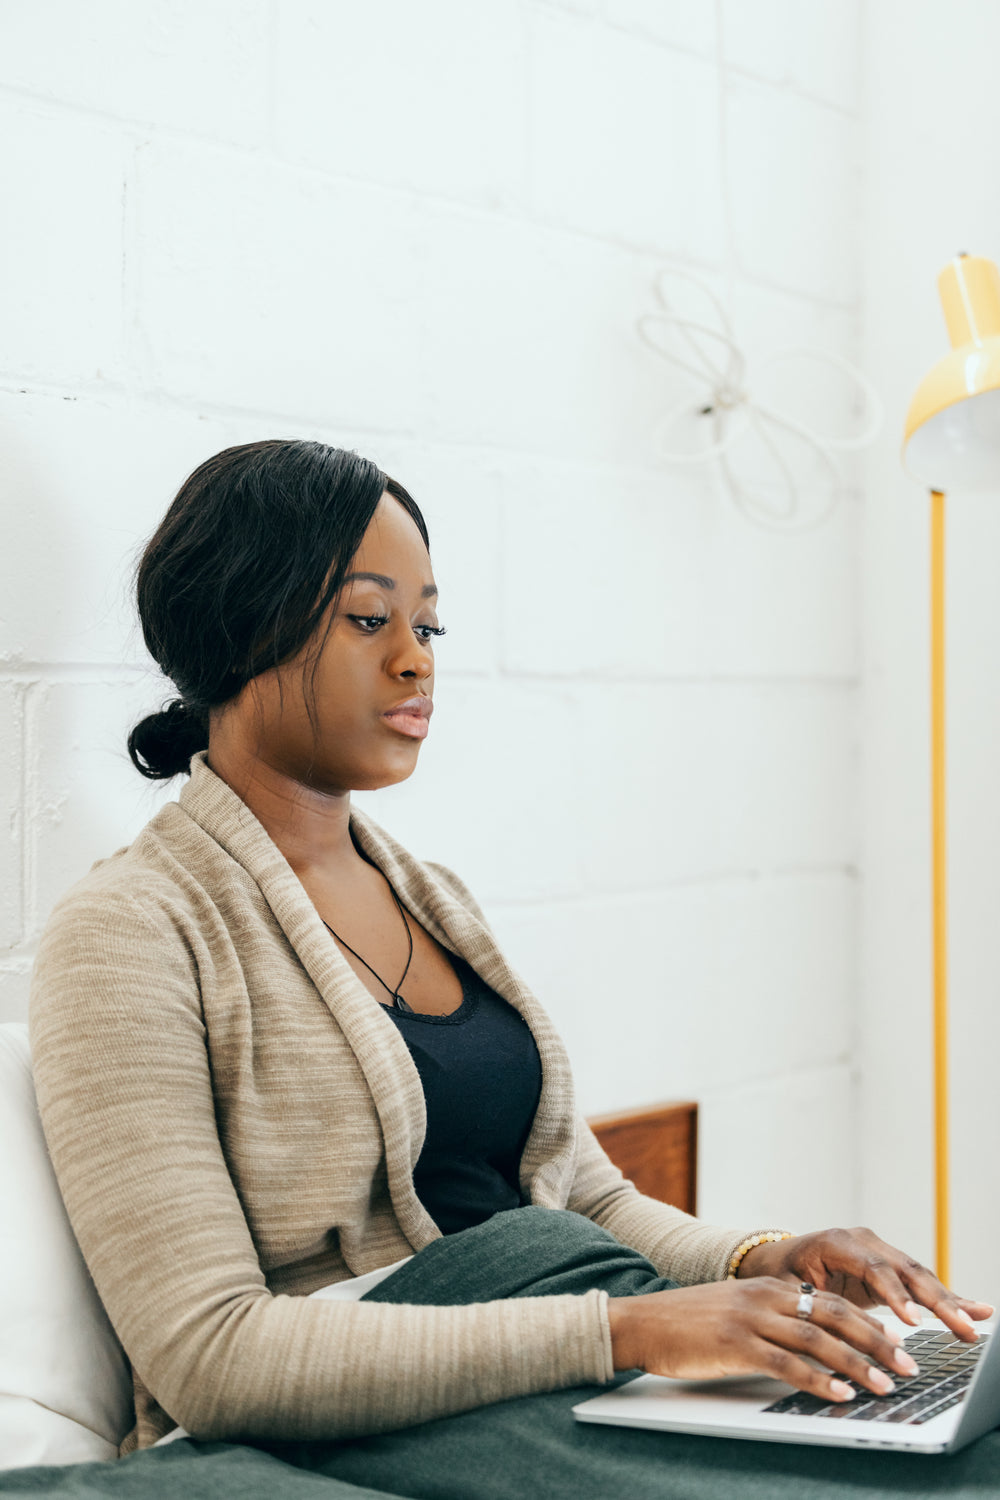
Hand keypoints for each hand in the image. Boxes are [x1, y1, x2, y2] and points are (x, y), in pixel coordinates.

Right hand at [607, 1277, 920, 1402]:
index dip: (868, 1322)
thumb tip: (814, 1345)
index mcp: (769, 1287)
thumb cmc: (689, 1323)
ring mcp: (751, 1319)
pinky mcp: (736, 1344)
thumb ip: (773, 1320)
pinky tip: (838, 1394)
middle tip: (907, 1364)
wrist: (643, 1322)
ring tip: (885, 1384)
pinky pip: (786, 1364)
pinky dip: (817, 1381)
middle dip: (876, 1341)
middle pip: (835, 1315)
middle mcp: (766, 1297)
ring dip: (857, 1364)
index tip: (897, 1343)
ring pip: (818, 1340)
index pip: (832, 1301)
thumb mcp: (737, 1311)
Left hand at [736, 1226, 993, 1341]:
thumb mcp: (789, 1289)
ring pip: (920, 1277)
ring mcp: (880, 1252)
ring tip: (976, 1322)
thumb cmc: (780, 1274)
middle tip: (960, 1327)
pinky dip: (948, 1298)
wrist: (778, 1258)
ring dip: (949, 1302)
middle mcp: (865, 1242)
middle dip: (936, 1301)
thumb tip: (828, 1334)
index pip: (873, 1268)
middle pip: (906, 1270)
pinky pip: (921, 1284)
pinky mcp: (890, 1269)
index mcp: (838, 1242)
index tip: (914, 1322)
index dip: (895, 1296)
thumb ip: (813, 1306)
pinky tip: (978, 1308)